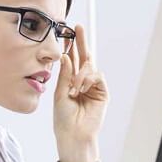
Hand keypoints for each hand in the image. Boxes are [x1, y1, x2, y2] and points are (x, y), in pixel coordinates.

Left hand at [53, 24, 109, 141]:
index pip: (72, 59)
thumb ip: (64, 75)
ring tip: (74, 88)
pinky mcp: (102, 92)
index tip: (68, 31)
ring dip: (80, 74)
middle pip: (84, 57)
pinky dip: (88, 79)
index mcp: (70, 80)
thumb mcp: (59, 93)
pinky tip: (80, 88)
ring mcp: (93, 86)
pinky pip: (97, 76)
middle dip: (81, 42)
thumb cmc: (63, 117)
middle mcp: (82, 81)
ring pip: (90, 66)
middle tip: (78, 28)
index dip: (71, 46)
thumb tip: (66, 56)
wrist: (73, 133)